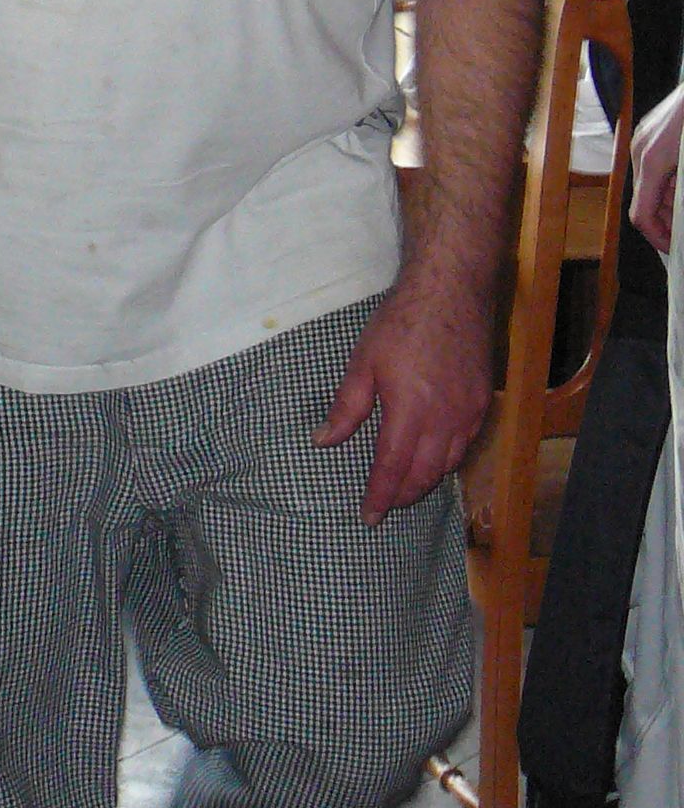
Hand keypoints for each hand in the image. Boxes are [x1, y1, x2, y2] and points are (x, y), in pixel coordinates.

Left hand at [314, 277, 493, 526]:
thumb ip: (346, 408)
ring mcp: (469, 412)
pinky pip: (466, 444)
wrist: (451, 291)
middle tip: (384, 504)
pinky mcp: (483, 402)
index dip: (380, 496)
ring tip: (405, 486)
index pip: (393, 469)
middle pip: (424, 475)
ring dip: (425, 480)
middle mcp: (445, 420)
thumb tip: (324, 441)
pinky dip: (447, 460)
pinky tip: (433, 458)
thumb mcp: (363, 363)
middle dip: (403, 495)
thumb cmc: (401, 324)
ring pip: (448, 464)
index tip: (368, 516)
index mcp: (410, 411)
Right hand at [631, 81, 683, 253]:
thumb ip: (681, 189)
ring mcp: (643, 140)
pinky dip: (667, 184)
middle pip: (644, 202)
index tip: (673, 249)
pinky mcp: (649, 133)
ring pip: (649, 186)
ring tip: (683, 210)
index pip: (642, 215)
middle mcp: (641, 152)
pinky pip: (652, 168)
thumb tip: (677, 214)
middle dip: (665, 222)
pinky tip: (682, 185)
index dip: (657, 238)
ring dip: (668, 203)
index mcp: (653, 161)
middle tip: (682, 233)